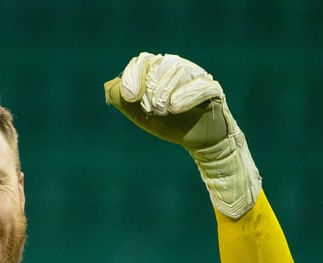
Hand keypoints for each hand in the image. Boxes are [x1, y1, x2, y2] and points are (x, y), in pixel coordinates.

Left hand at [104, 52, 260, 217]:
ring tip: (163, 112)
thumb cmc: (170, 124)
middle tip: (151, 110)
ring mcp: (197, 76)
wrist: (197, 141)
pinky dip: (185, 96)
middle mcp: (178, 68)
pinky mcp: (213, 89)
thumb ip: (124, 101)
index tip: (130, 97)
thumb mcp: (142, 115)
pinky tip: (174, 109)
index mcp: (160, 71)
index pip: (143, 62)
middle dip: (150, 90)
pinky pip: (200, 86)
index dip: (133, 77)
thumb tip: (109, 86)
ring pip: (178, 72)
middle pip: (159, 67)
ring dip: (165, 93)